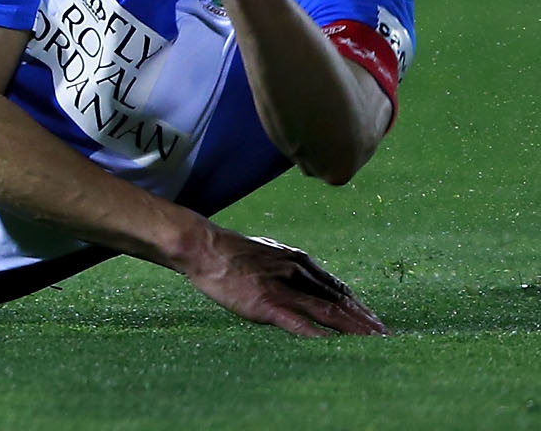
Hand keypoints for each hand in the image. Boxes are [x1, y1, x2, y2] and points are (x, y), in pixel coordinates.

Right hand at [176, 223, 386, 337]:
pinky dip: (320, 335)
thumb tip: (305, 284)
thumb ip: (289, 270)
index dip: (360, 308)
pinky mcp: (266, 303)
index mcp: (300, 263)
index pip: (339, 290)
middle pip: (342, 302)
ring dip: (355, 330)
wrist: (202, 246)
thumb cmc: (230, 252)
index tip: (377, 324)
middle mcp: (299, 273)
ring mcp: (284, 289)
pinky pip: (299, 323)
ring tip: (376, 344)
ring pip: (329, 312)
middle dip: (367, 322)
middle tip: (390, 338)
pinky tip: (335, 346)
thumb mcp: (268, 254)